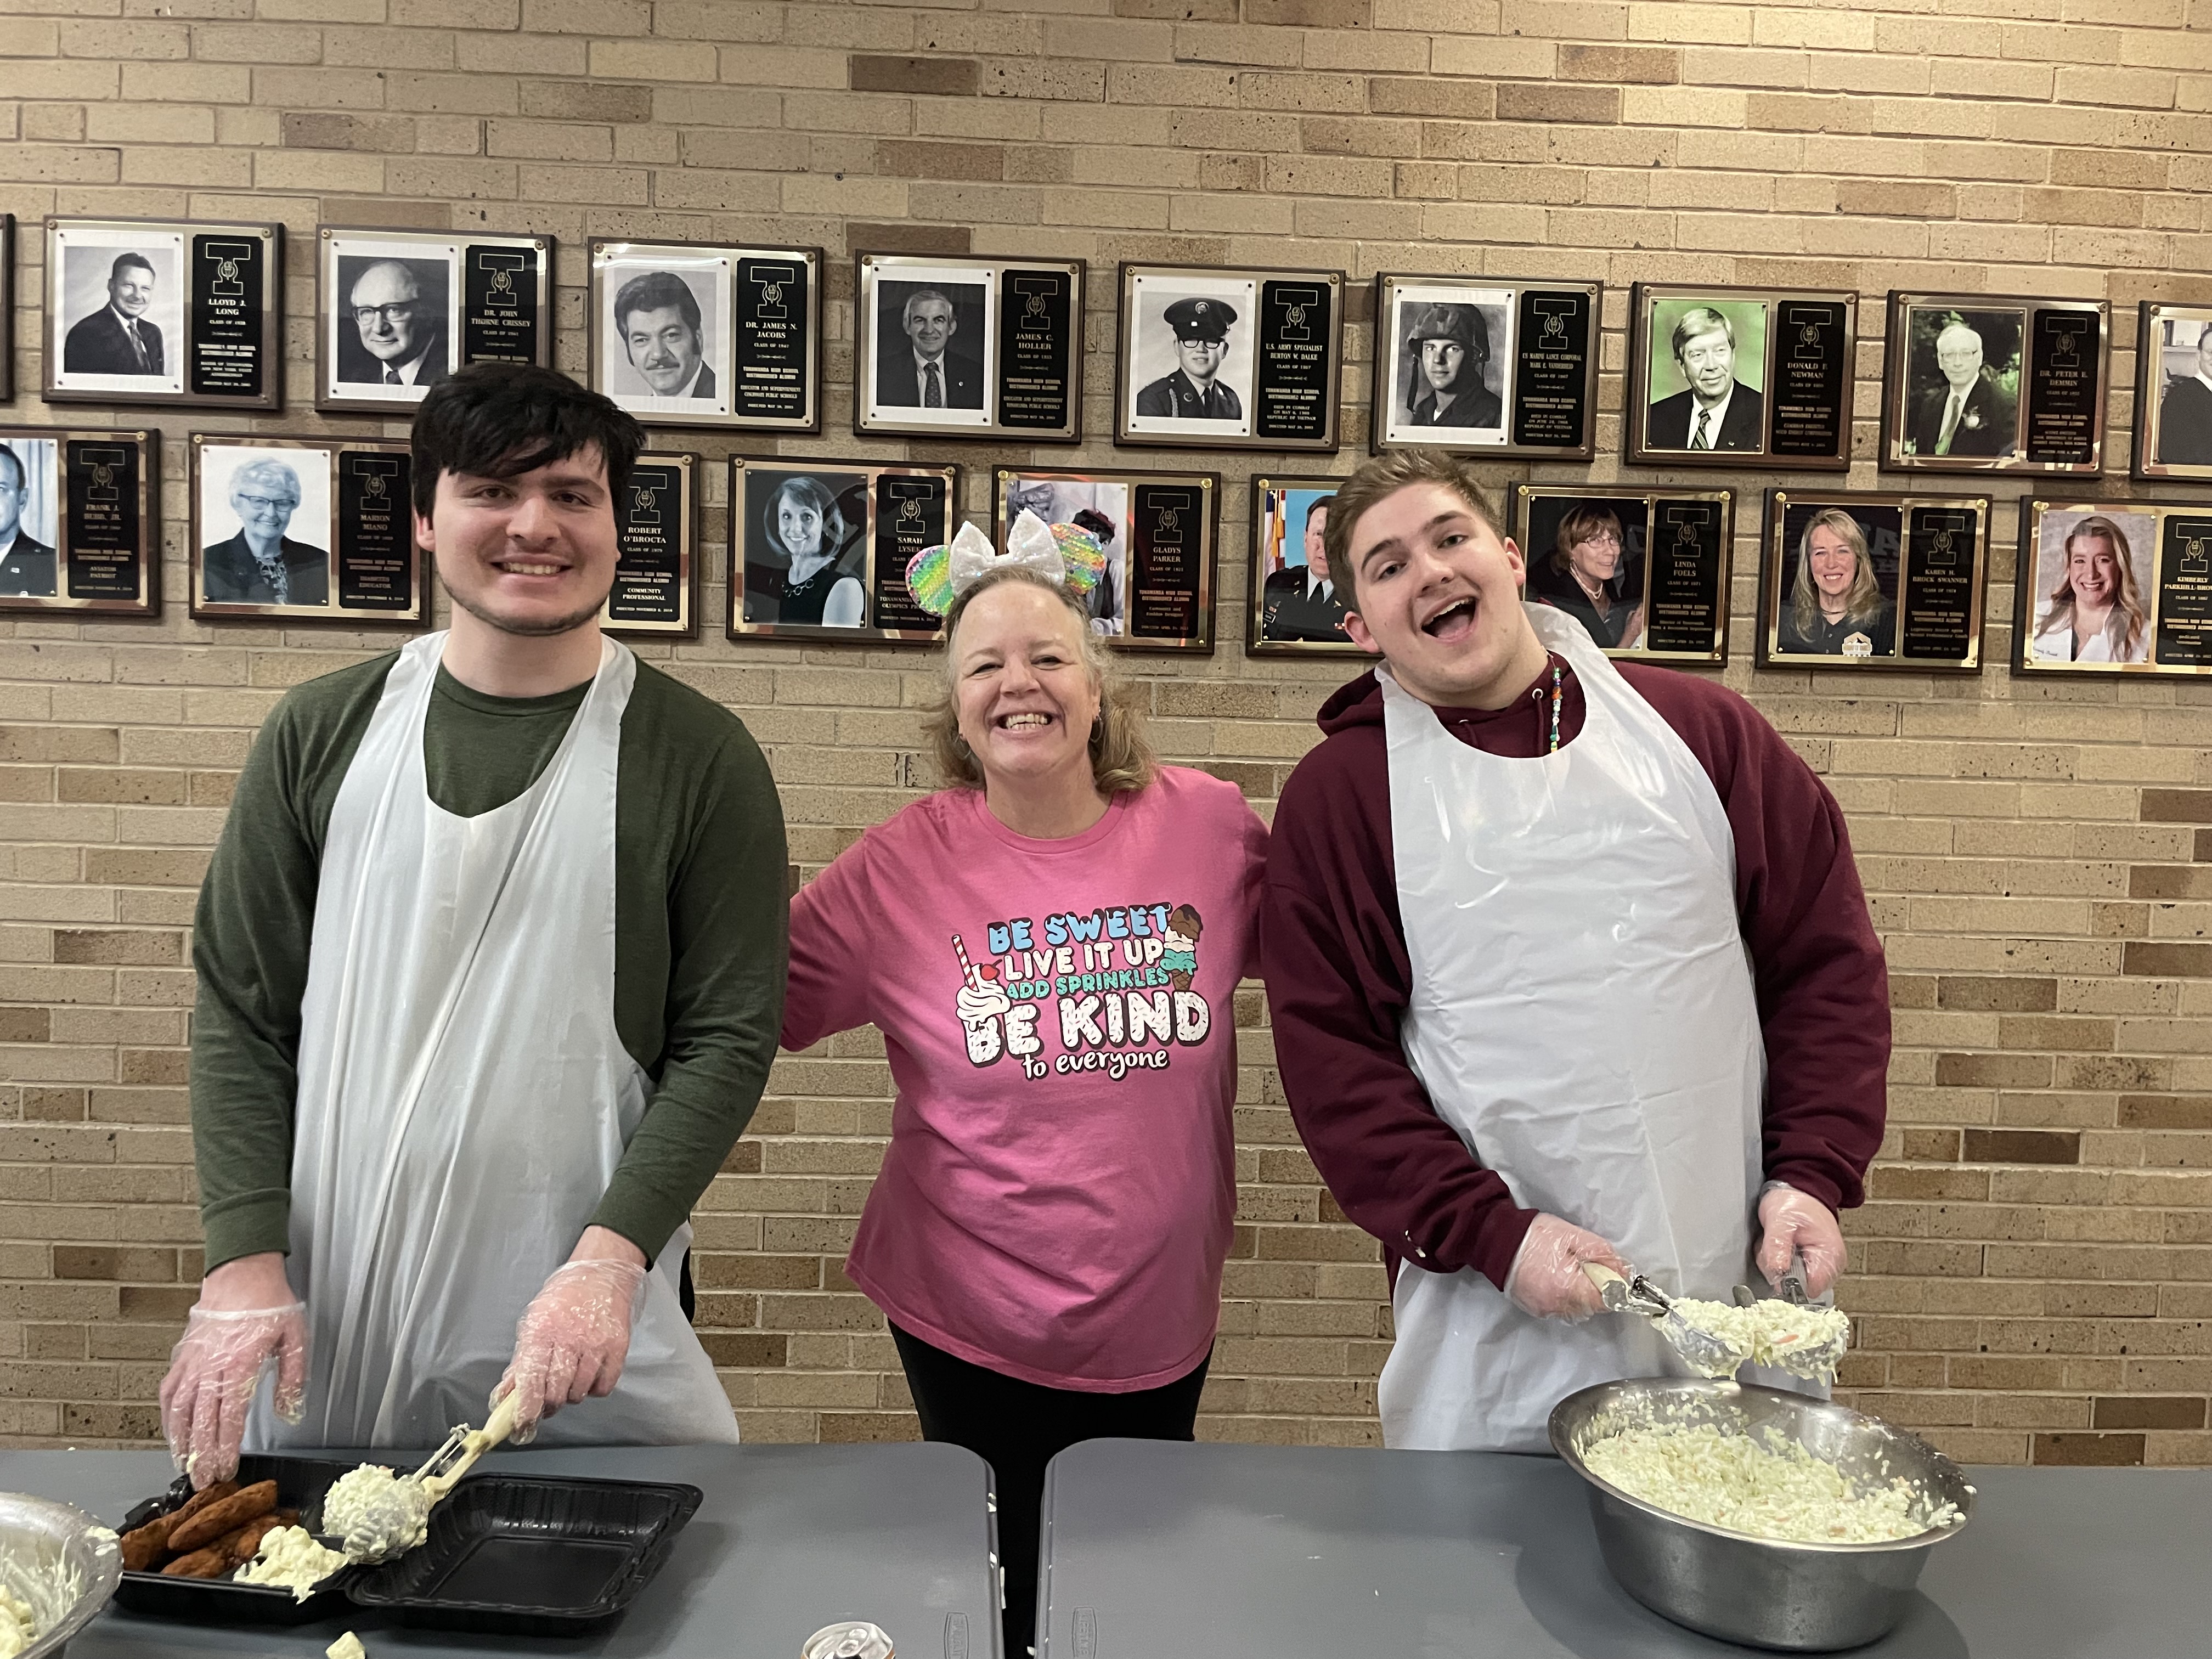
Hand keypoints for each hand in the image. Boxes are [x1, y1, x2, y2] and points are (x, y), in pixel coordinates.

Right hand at [157, 1253, 307, 1489]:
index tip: (225, 1469)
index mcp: (240, 1365)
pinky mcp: (183, 1356)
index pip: (230, 1416)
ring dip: (180, 1441)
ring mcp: (193, 1362)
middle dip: (201, 1455)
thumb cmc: (270, 1303)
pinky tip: (170, 1431)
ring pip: (179, 1410)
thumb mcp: (296, 1337)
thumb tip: (289, 1412)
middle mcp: (211, 1367)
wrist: (242, 1272)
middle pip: (201, 1420)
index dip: (225, 1447)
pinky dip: (167, 1415)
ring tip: (183, 1465)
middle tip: (202, 1481)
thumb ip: (293, 1378)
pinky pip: (169, 1390)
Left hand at [493, 1230, 647, 1443]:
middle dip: (548, 1404)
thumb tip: (504, 1397)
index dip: (525, 1409)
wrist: (600, 1274)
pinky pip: (603, 1387)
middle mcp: (568, 1338)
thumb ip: (520, 1363)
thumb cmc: (563, 1299)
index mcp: (541, 1331)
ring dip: (571, 1394)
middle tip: (547, 1401)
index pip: (530, 1381)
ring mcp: (595, 1343)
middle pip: (555, 1393)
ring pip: (579, 1393)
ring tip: (570, 1377)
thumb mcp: (533, 1324)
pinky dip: (595, 1388)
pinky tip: (589, 1373)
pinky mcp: (617, 1347)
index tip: (521, 1426)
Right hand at [1504, 1213, 1627, 1322]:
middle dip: (1596, 1290)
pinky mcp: (1535, 1310)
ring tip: (1570, 1273)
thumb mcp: (1573, 1235)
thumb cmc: (1535, 1235)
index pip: (1605, 1300)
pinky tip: (1557, 1280)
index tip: (1611, 1276)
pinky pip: (1560, 1309)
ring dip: (1581, 1295)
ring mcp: (1545, 1309)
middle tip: (1589, 1269)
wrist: (1499, 1240)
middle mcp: (1556, 1304)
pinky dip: (1565, 1298)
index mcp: (1568, 1286)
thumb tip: (1622, 1270)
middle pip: (1592, 1307)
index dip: (1613, 1288)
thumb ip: (1600, 1252)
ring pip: (1577, 1310)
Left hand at [1757, 1184, 1845, 1297]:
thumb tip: (1778, 1273)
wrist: (1800, 1191)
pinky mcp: (1810, 1265)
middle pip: (1798, 1288)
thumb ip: (1777, 1247)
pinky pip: (1789, 1275)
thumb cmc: (1793, 1202)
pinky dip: (1778, 1263)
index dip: (1789, 1284)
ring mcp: (1820, 1266)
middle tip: (1772, 1247)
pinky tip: (1778, 1247)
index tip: (1775, 1267)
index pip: (1810, 1289)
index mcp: (1829, 1256)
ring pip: (1790, 1283)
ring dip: (1775, 1265)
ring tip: (1775, 1243)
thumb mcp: (1780, 1220)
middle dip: (1778, 1271)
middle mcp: (1830, 1266)